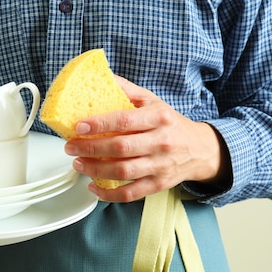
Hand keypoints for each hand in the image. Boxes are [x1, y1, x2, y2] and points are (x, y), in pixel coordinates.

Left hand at [64, 77, 229, 201]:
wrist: (200, 149)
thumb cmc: (170, 123)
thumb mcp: (153, 101)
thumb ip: (127, 90)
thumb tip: (101, 77)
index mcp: (159, 117)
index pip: (125, 120)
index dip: (99, 124)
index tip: (79, 127)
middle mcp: (161, 142)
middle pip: (121, 148)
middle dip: (90, 148)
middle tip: (71, 147)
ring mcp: (160, 165)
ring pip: (123, 171)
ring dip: (95, 170)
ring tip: (78, 164)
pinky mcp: (158, 184)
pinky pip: (131, 193)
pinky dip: (109, 194)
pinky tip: (94, 186)